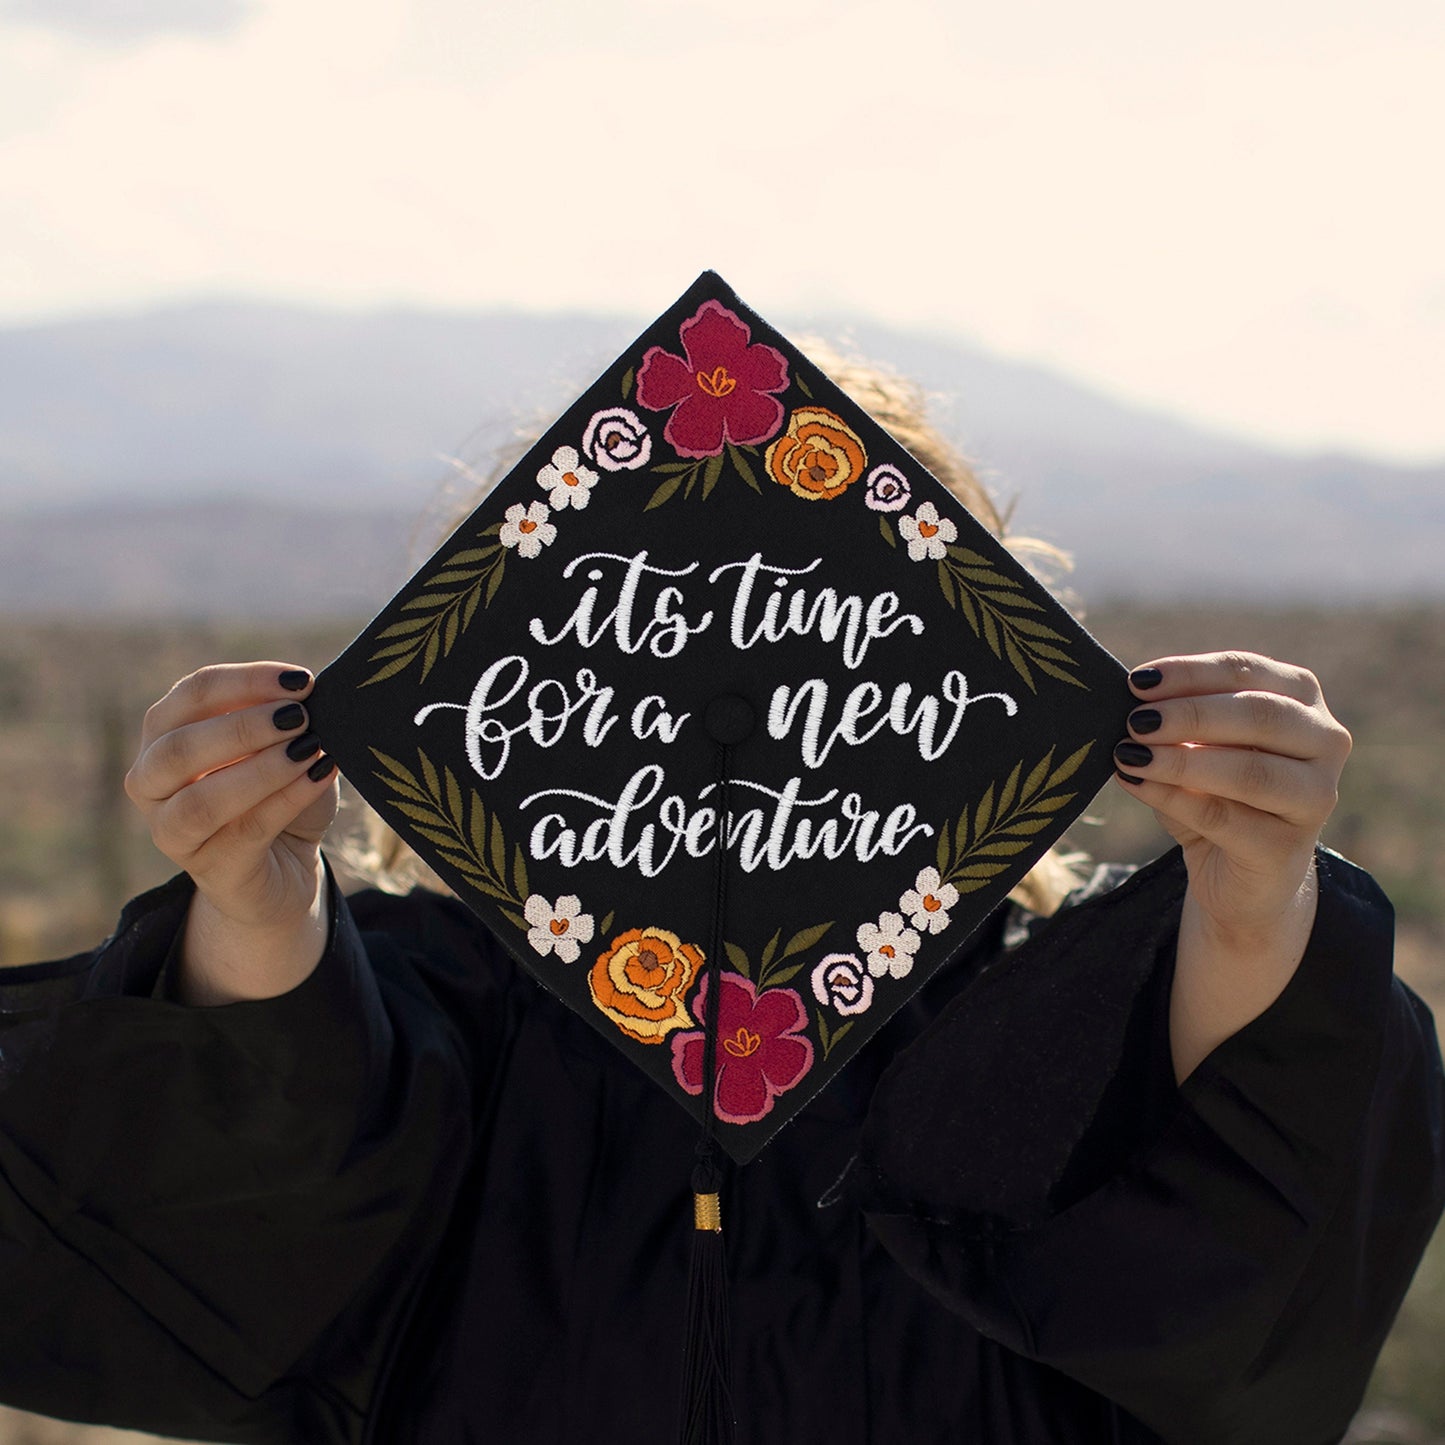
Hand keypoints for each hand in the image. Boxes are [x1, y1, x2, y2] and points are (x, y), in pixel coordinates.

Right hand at [125, 663, 338, 1001]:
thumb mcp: (282, 748)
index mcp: (163, 736)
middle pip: (179, 748)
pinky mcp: (211, 871)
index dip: (245, 681)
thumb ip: (284, 720)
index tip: (301, 680)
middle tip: (300, 716)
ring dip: (260, 769)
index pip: (191, 695)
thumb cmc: (279, 796)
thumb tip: (308, 695)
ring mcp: (172, 834)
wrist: (286, 870)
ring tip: (309, 748)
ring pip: (201, 800)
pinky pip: (245, 831)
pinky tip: (320, 775)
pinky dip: (286, 799)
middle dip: (243, 726)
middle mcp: (152, 784)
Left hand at [1112, 652, 1352, 1078]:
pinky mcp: (1285, 854)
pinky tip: (1139, 787)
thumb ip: (1160, 725)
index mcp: (1297, 706)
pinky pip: (1235, 822)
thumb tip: (1100, 700)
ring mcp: (1313, 804)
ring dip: (1189, 758)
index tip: (1132, 677)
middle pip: (1266, 712)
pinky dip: (1184, 803)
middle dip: (1193, 712)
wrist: (1239, 891)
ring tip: (1130, 751)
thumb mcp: (1182, 756)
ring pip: (1259, 768)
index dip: (1193, 671)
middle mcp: (1321, 748)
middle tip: (1130, 715)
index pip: (1250, 670)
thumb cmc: (1203, 803)